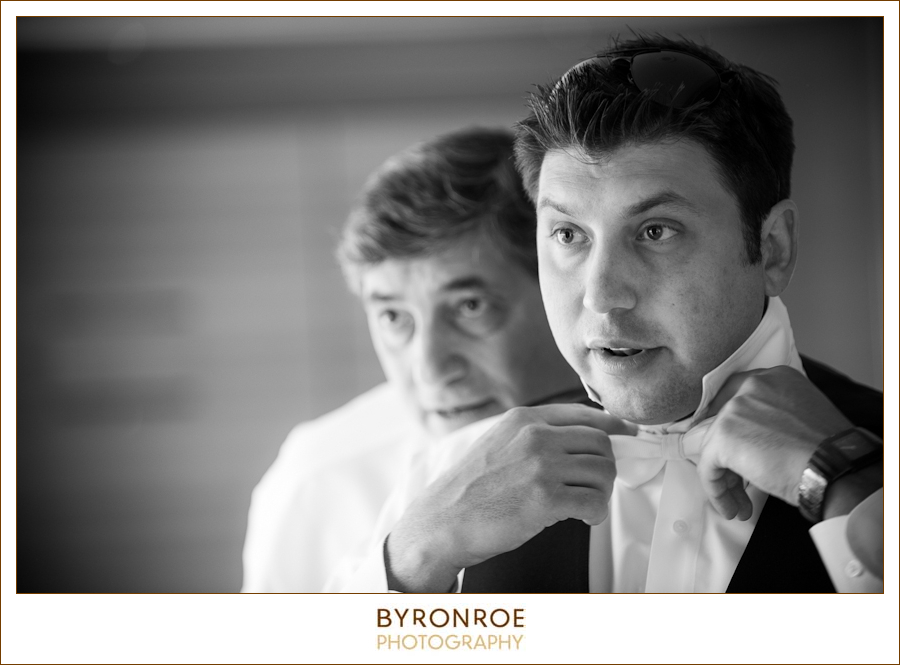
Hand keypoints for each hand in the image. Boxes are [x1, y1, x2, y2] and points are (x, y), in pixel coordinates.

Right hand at [385, 403, 632, 591]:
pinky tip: (584, 518)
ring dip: (602, 492)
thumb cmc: (469, 489)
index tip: (628, 435)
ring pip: (603, 472)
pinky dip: (597, 513)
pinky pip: (595, 502)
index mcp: (524, 419)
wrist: (442, 520)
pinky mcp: (546, 498)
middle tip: (597, 485)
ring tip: (587, 504)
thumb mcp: (497, 442)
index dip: (614, 426)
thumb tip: (577, 439)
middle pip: (600, 443)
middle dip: (607, 466)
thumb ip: (533, 434)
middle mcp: (535, 436)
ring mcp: (541, 466)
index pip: (585, 414)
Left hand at [696, 366, 852, 519]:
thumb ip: (773, 417)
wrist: (834, 467)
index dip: (730, 428)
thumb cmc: (829, 452)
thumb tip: (751, 442)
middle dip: (729, 459)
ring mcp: (734, 410)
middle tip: (740, 484)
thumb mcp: (802, 417)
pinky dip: (717, 491)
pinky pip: (708, 468)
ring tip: (740, 504)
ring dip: (727, 480)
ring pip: (715, 449)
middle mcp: (750, 388)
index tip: (730, 450)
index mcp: (773, 379)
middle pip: (723, 425)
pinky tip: (733, 508)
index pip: (736, 398)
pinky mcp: (723, 437)